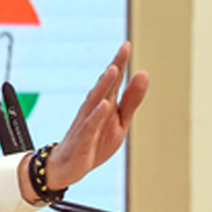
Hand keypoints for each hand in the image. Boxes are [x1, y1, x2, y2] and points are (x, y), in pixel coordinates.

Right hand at [40, 42, 149, 191]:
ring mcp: (86, 123)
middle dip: (114, 67)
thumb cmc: (95, 142)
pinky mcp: (82, 139)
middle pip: (105, 85)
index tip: (127, 44)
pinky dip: (97, 115)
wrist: (68, 166)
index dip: (120, 63)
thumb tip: (143, 74)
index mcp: (103, 103)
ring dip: (104, 85)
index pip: (113, 81)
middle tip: (124, 49)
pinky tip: (104, 105)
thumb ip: (131, 100)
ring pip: (95, 101)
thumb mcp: (120, 122)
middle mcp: (93, 109)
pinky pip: (89, 126)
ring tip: (113, 69)